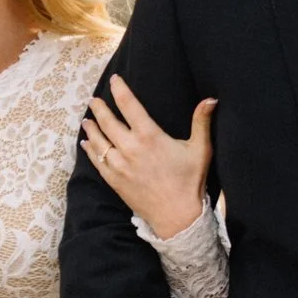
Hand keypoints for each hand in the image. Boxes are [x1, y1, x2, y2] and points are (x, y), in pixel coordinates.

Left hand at [83, 79, 214, 237]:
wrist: (177, 216)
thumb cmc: (190, 181)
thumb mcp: (200, 149)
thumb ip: (202, 122)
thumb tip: (211, 99)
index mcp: (149, 136)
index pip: (129, 105)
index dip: (120, 90)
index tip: (115, 80)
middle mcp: (130, 148)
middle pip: (108, 121)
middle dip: (100, 108)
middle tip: (94, 99)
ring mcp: (119, 165)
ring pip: (99, 141)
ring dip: (91, 127)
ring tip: (87, 118)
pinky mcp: (114, 180)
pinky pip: (97, 161)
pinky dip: (90, 149)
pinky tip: (86, 142)